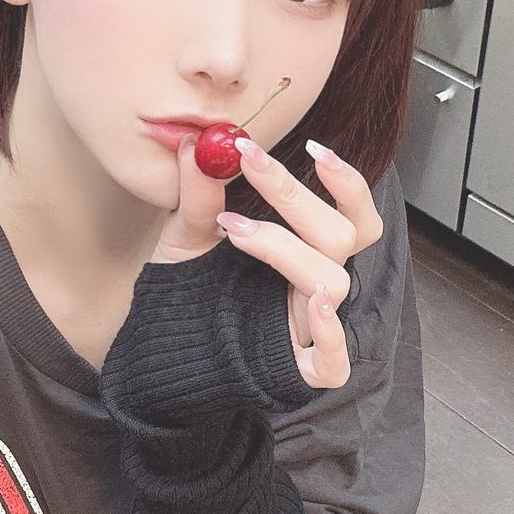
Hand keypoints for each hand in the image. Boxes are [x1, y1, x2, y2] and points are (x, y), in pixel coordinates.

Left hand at [150, 134, 383, 389]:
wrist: (163, 342)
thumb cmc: (188, 286)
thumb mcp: (188, 235)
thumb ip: (198, 195)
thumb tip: (197, 143)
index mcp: (304, 251)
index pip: (351, 213)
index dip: (346, 182)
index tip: (313, 147)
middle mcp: (313, 284)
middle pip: (340, 236)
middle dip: (296, 197)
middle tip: (252, 168)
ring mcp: (308, 326)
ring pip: (333, 282)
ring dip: (288, 249)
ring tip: (238, 232)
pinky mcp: (296, 369)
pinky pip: (333, 363)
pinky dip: (330, 335)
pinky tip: (313, 305)